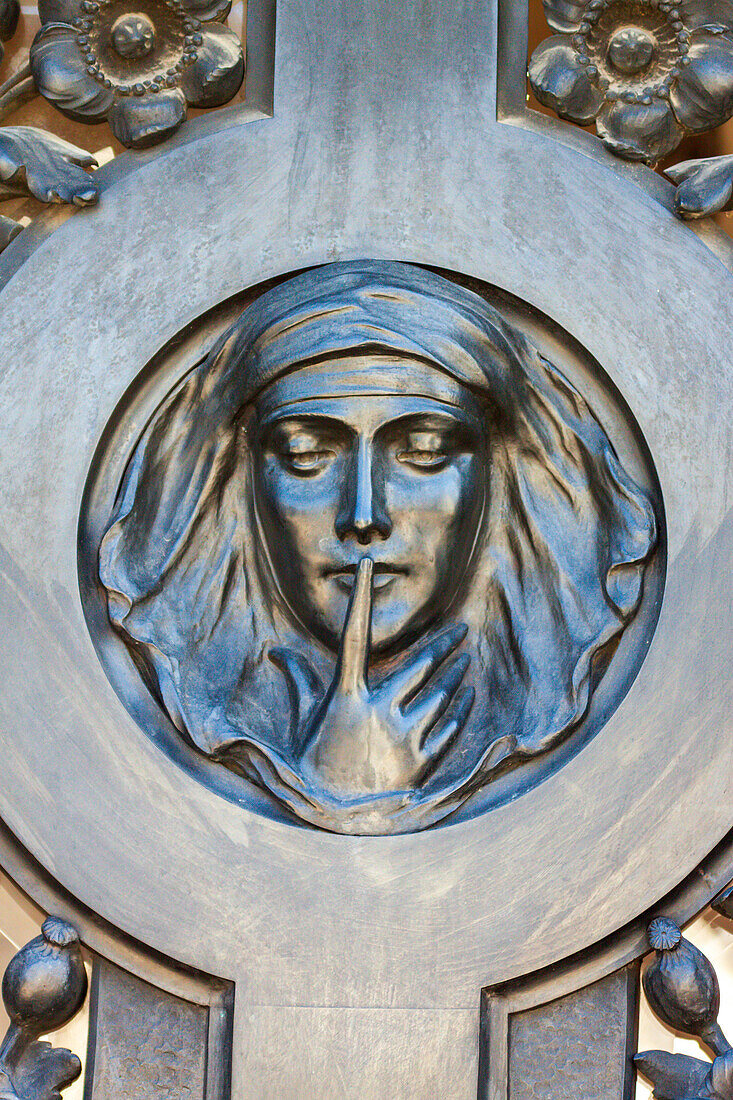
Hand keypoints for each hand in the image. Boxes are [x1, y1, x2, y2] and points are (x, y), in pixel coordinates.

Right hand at [272, 557, 473, 795]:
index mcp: (346, 697)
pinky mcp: (422, 762)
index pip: (353, 636)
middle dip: (443, 644)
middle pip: (419, 665)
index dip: (360, 599)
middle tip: (461, 629)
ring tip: (466, 661)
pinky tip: (467, 695)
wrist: (334, 819)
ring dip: (456, 675)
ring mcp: (403, 737)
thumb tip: (276, 651)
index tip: (368, 568)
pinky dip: (460, 707)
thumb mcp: (305, 722)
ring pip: (440, 694)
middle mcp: (378, 711)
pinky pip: (449, 726)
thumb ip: (299, 682)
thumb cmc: (315, 765)